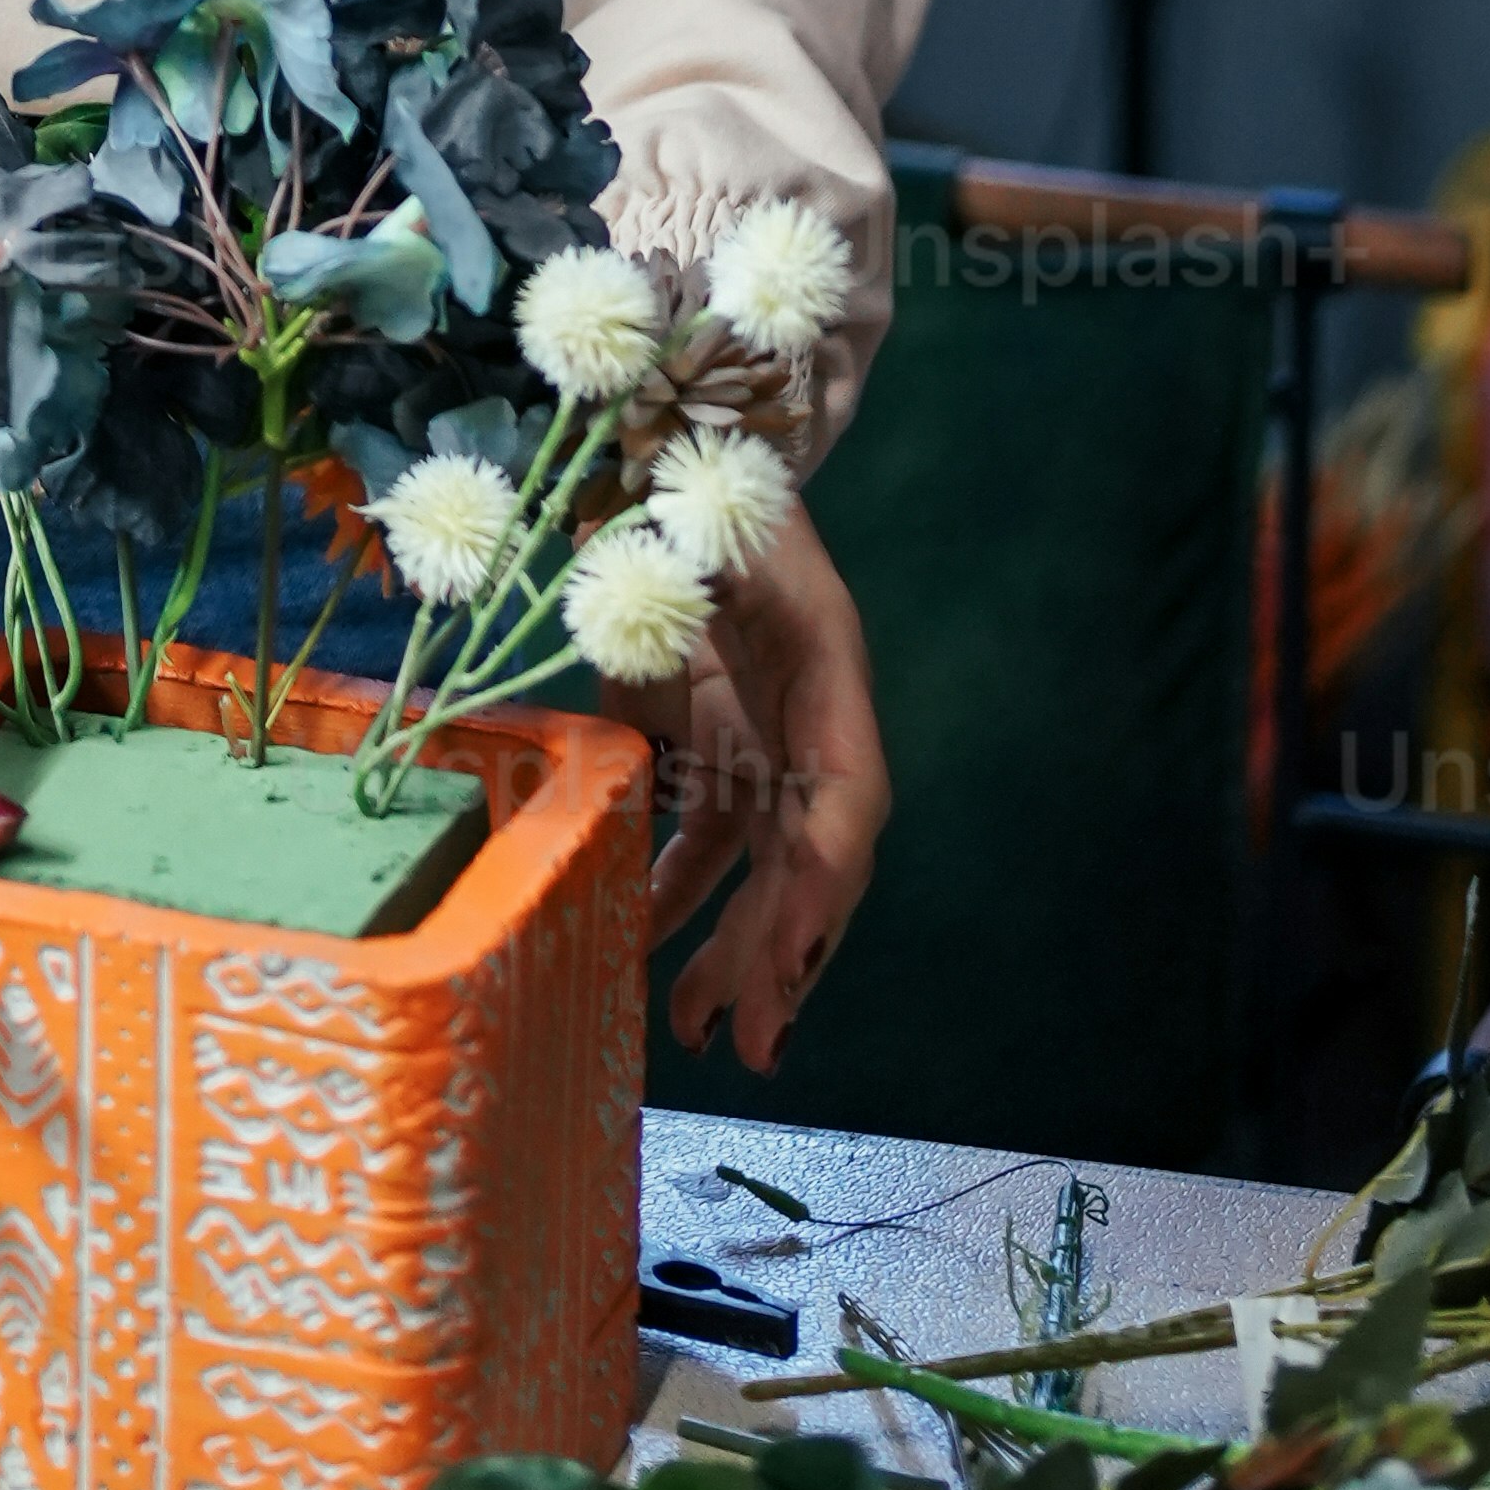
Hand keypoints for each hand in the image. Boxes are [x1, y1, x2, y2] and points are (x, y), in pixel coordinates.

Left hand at [626, 496, 888, 1069]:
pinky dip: (677, 897)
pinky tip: (644, 952)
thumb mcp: (699, 523)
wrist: (691, 448)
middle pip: (809, 855)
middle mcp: (808, 719)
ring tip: (697, 1030)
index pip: (847, 794)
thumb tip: (642, 650)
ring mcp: (762, 737)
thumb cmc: (701, 480)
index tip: (795, 952)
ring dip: (735, 948)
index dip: (824, 878)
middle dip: (785, 950)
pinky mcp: (714, 744)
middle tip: (754, 1041)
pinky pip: (705, 839)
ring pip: (762, 866)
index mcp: (826, 666)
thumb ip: (681, 589)